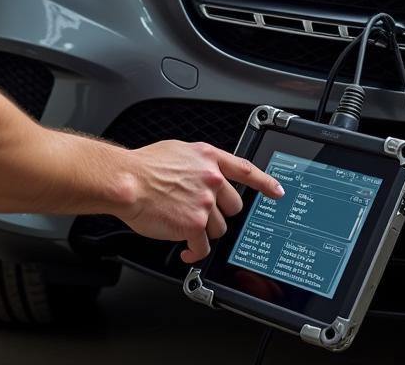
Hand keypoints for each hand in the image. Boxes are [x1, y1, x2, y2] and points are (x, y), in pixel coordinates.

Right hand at [119, 141, 284, 264]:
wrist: (126, 181)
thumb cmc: (144, 167)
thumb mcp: (178, 152)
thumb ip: (198, 164)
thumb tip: (206, 176)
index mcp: (208, 157)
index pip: (246, 170)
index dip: (265, 182)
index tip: (278, 192)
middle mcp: (211, 178)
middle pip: (233, 206)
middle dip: (219, 213)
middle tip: (199, 213)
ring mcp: (205, 201)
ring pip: (218, 227)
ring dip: (204, 231)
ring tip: (183, 225)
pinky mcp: (195, 224)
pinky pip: (203, 246)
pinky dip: (195, 252)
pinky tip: (186, 249)